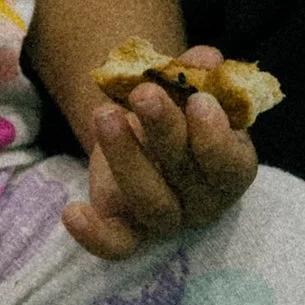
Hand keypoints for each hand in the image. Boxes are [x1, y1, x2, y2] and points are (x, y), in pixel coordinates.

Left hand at [61, 51, 259, 261]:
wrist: (147, 131)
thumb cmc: (178, 108)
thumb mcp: (187, 86)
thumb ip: (197, 74)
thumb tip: (205, 58)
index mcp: (232, 166)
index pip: (230, 164)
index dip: (215, 136)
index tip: (199, 100)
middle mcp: (205, 201)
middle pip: (187, 177)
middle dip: (165, 131)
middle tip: (144, 93)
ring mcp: (168, 219)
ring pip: (152, 203)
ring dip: (127, 158)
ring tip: (106, 114)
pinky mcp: (130, 230)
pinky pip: (118, 246)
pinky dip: (95, 236)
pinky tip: (72, 211)